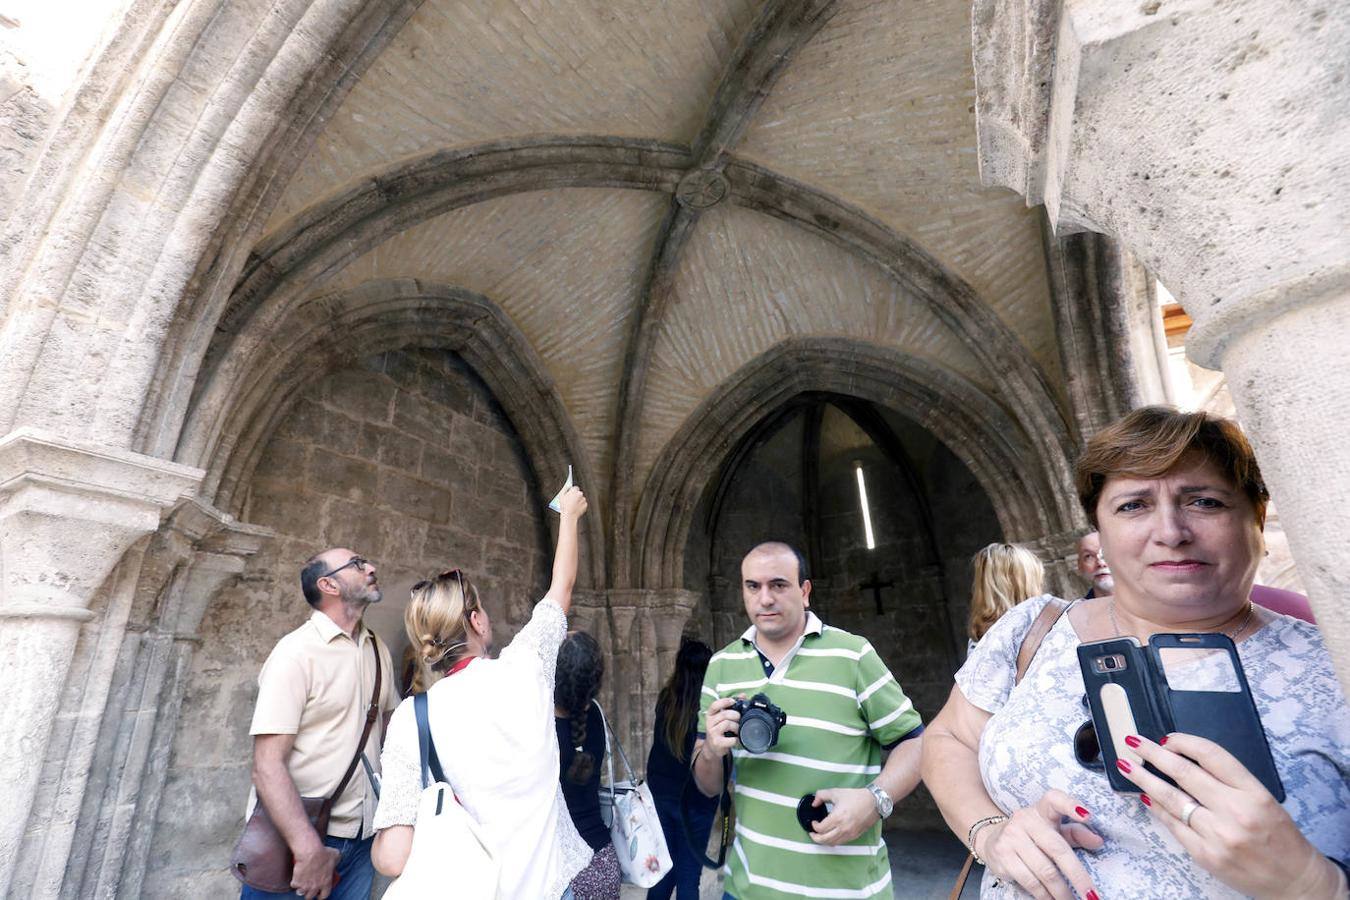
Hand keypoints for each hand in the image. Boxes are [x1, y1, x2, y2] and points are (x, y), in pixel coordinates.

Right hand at [290, 839, 338, 899]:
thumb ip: (336, 860)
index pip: (324, 895)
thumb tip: (337, 857)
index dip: (321, 896)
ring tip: (302, 884)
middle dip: (310, 893)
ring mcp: (305, 886)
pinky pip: (294, 885)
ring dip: (301, 889)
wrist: (310, 853)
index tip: (319, 895)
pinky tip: (296, 877)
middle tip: (309, 888)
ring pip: (301, 893)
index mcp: (326, 882)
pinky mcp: (296, 882)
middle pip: (310, 897)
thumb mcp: (336, 856)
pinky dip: (294, 882)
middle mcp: (315, 887)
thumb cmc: (323, 853)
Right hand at [558, 485, 587, 519]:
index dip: (572, 491)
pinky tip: (576, 508)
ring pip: (581, 499)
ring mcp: (583, 499)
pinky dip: (580, 505)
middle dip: (576, 496)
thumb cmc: (564, 506)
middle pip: (578, 493)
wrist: (569, 515)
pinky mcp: (585, 505)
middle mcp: (580, 494)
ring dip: (578, 501)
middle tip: (571, 500)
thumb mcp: (561, 496)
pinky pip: (583, 504)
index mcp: (574, 490)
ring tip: (573, 506)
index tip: (570, 494)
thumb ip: (564, 489)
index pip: (575, 488)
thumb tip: (567, 486)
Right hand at [704, 696, 741, 757]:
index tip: (733, 701)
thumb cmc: (720, 730)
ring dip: (736, 727)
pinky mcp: (717, 742)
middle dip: (735, 716)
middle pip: (724, 714)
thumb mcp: (723, 718)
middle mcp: (710, 723)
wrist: (713, 748)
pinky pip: (731, 739)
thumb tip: (743, 695)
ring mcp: (712, 733)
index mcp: (711, 715)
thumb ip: (732, 706)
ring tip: (737, 730)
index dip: (724, 702)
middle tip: (739, 719)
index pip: (714, 705)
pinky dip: (736, 739)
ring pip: (727, 724)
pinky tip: (735, 739)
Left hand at [809, 788, 877, 844]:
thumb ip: (821, 795)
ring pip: (832, 843)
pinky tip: (831, 835)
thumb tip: (814, 803)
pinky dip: (833, 841)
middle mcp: (843, 828)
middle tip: (812, 833)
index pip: (820, 829)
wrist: (873, 802)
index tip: (813, 822)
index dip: (814, 826)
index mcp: (837, 818)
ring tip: (820, 835)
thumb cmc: (856, 797)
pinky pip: (841, 842)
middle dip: (815, 838)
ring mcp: (849, 834)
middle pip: (824, 840)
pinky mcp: (855, 836)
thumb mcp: (835, 792)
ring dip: (824, 841)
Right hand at [979, 790, 1102, 899]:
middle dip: (1077, 876)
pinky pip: (1029, 881)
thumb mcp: (1052, 830)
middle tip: (1091, 896)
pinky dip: (1044, 895)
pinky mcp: (1002, 856)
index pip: (1054, 800)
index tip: (1088, 815)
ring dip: (1061, 892)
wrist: (991, 840)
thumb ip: (1075, 833)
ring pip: (1044, 871)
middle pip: (1057, 849)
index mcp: (1041, 810)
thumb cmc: (1031, 836)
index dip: (1070, 805)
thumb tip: (1098, 841)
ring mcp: (1011, 838)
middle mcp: (1024, 820)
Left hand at [1115, 732, 1342, 898]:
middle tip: (1132, 741)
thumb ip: (1228, 781)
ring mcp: (1218, 835)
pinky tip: (1145, 796)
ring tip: (1126, 765)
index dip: (1183, 742)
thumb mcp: (1264, 799)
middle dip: (1153, 754)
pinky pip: (1173, 825)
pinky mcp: (1205, 855)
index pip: (1211, 755)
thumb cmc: (1280, 837)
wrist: (1295, 881)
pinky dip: (1156, 808)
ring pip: (1171, 799)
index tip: (1166, 738)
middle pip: (1184, 773)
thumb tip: (1184, 760)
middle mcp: (1235, 811)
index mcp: (1254, 793)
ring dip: (1144, 779)